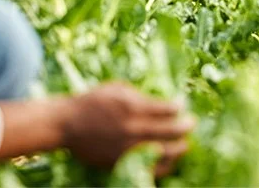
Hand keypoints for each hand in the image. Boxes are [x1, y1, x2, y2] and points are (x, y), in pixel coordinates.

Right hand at [59, 83, 194, 175]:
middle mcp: (134, 129)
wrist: (67, 124)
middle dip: (187, 126)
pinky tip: (167, 158)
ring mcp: (129, 149)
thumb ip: (141, 96)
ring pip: (166, 154)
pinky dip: (163, 164)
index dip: (180, 106)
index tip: (181, 104)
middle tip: (191, 123)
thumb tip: (162, 103)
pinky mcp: (122, 163)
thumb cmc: (93, 101)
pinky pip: (151, 168)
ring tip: (183, 143)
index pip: (170, 109)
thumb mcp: (117, 88)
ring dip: (179, 147)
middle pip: (173, 132)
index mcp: (134, 107)